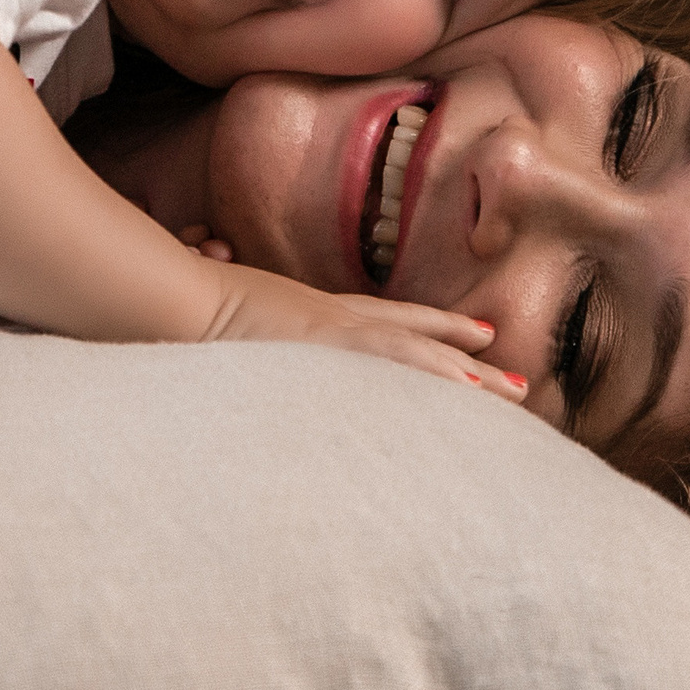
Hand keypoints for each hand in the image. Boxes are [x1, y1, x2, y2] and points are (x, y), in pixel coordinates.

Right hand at [197, 260, 525, 401]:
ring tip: (516, 391)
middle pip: (414, 335)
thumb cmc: (185, 309)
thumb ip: (248, 337)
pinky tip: (472, 389)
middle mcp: (331, 320)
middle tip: (517, 379)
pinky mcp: (329, 343)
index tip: (475, 338)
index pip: (383, 322)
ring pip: (418, 353)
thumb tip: (236, 362)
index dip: (429, 330)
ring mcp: (333, 332)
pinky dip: (435, 372)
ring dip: (467, 374)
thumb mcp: (224, 332)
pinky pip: (395, 360)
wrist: (173, 297)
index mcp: (310, 317)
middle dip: (464, 355)